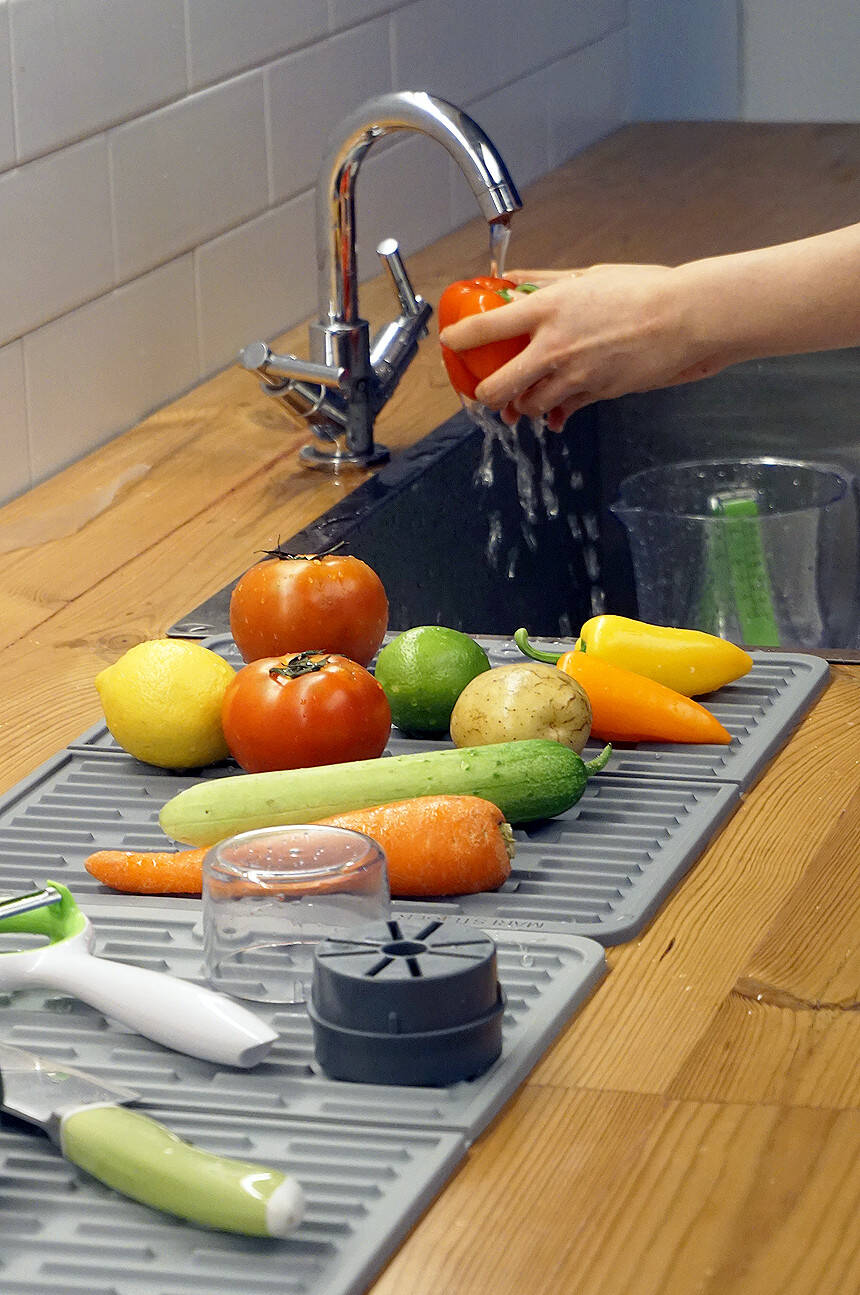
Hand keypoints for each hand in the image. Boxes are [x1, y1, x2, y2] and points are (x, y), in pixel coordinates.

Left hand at [438, 263, 721, 429]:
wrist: (683, 318)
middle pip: (496, 387)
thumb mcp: (586, 275)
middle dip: (485, 393)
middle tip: (485, 388)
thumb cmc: (640, 290)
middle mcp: (552, 347)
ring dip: (521, 404)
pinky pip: (562, 413)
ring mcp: (573, 376)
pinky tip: (554, 412)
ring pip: (528, 405)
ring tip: (523, 396)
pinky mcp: (594, 394)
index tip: (451, 343)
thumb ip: (543, 280)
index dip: (458, 340)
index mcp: (546, 309)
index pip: (483, 329)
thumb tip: (510, 280)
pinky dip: (554, 415)